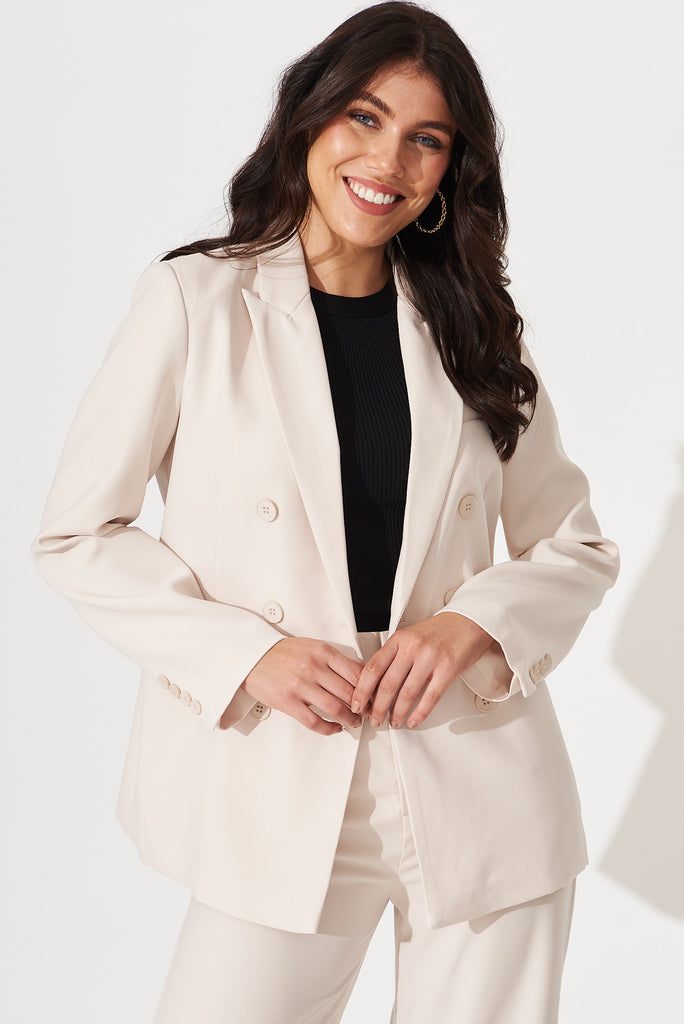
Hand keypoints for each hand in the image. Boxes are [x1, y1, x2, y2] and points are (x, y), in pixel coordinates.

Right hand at [241, 637, 363, 735]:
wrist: (251, 656)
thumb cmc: (282, 652)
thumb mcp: (312, 647)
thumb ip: (334, 660)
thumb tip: (359, 673)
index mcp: (323, 652)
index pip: (357, 673)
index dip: (370, 689)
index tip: (374, 697)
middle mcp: (314, 668)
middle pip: (350, 693)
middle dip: (362, 707)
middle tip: (367, 713)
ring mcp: (301, 686)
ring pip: (336, 709)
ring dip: (350, 720)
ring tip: (353, 723)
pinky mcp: (288, 702)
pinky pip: (315, 721)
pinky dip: (329, 728)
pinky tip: (334, 728)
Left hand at [351, 613, 493, 728]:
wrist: (468, 621)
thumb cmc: (439, 631)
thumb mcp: (410, 636)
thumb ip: (393, 655)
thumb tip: (375, 681)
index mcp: (399, 639)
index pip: (373, 668)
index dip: (361, 690)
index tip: (357, 704)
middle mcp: (412, 648)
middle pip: (387, 684)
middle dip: (378, 708)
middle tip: (374, 720)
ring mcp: (430, 658)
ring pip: (407, 694)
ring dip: (397, 713)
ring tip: (394, 722)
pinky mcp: (448, 669)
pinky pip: (430, 697)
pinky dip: (420, 713)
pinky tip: (414, 720)